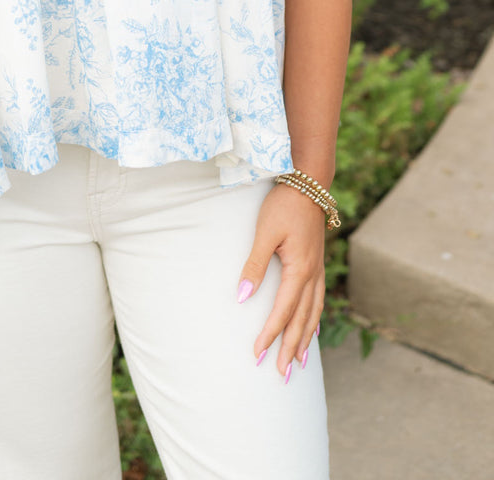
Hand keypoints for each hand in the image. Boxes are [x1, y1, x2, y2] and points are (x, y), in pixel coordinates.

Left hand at [237, 184, 324, 379]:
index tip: (258, 355)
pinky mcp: (317, 263)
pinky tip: (311, 327)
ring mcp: (317, 270)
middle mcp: (312, 275)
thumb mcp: (264, 233)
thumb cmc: (283, 205)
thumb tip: (242, 297)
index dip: (270, 335)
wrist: (308, 183)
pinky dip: (313, 318)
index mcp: (299, 271)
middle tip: (282, 375)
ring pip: (313, 313)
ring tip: (299, 362)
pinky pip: (317, 299)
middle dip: (290, 348)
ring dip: (305, 339)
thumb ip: (254, 265)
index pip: (282, 312)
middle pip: (301, 320)